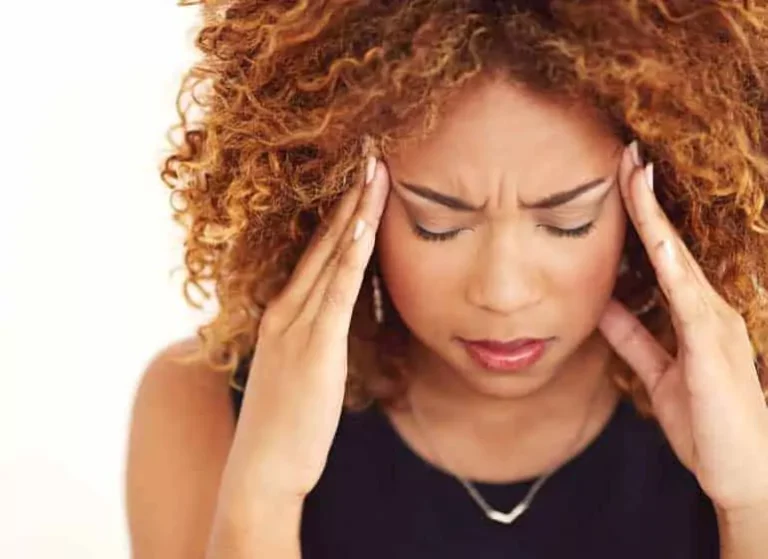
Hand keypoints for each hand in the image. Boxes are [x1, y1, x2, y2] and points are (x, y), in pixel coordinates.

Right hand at [222, 155, 388, 500]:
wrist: (262, 470)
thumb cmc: (284, 425)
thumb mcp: (299, 372)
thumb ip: (313, 340)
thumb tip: (333, 324)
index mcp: (284, 313)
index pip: (317, 250)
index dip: (340, 210)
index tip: (360, 174)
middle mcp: (286, 309)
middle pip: (324, 240)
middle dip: (348, 193)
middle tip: (368, 147)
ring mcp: (296, 325)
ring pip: (331, 256)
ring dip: (355, 209)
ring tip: (375, 166)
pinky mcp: (313, 347)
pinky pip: (335, 291)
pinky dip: (350, 254)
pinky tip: (365, 223)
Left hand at [598, 141, 767, 513]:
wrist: (748, 475)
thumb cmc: (707, 425)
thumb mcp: (658, 373)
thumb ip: (633, 339)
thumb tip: (602, 306)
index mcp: (695, 314)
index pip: (661, 254)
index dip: (641, 216)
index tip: (621, 179)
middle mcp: (708, 308)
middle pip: (670, 242)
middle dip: (646, 198)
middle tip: (625, 153)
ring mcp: (714, 323)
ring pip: (677, 256)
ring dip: (653, 213)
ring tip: (633, 171)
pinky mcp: (710, 346)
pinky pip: (685, 296)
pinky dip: (669, 262)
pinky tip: (653, 235)